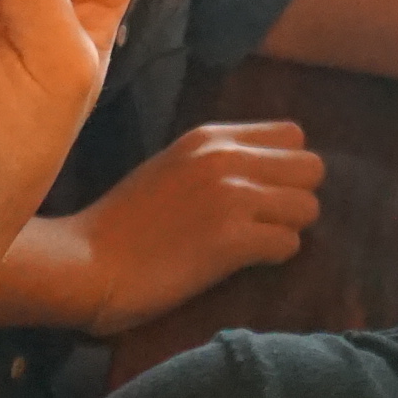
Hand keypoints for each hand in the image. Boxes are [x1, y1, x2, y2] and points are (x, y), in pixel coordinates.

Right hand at [31, 119, 323, 332]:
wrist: (85, 263)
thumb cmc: (121, 224)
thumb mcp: (171, 168)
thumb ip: (215, 162)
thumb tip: (265, 174)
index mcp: (210, 137)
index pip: (293, 134)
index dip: (286, 168)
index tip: (266, 192)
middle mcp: (226, 158)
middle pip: (312, 168)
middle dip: (296, 198)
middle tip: (267, 222)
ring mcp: (231, 197)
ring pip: (308, 207)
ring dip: (288, 229)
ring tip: (255, 244)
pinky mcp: (232, 240)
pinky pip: (289, 244)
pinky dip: (274, 258)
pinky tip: (245, 262)